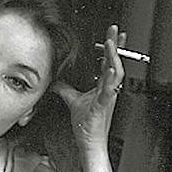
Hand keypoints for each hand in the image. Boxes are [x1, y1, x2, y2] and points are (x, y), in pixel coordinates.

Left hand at [51, 25, 125, 153]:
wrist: (89, 141)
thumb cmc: (86, 123)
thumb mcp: (73, 101)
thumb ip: (65, 89)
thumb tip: (55, 82)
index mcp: (102, 87)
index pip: (108, 62)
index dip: (111, 48)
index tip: (112, 34)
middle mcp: (108, 90)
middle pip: (115, 63)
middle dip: (116, 45)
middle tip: (114, 30)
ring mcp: (107, 97)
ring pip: (117, 73)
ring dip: (114, 57)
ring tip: (111, 44)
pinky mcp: (102, 106)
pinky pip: (109, 91)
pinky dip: (111, 79)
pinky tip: (111, 69)